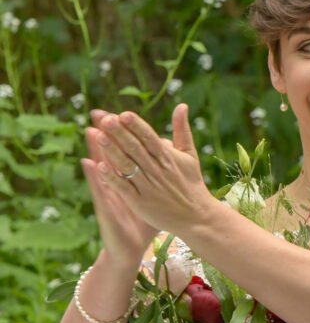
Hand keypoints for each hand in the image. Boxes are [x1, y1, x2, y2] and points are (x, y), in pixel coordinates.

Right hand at [82, 109, 156, 266]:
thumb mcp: (155, 198)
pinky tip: (88, 162)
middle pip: (112, 154)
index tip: (122, 113)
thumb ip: (163, 176)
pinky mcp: (105, 208)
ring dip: (97, 149)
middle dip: (108, 134)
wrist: (131, 248)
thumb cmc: (144, 223)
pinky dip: (95, 177)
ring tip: (91, 130)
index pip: (127, 152)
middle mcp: (118, 183)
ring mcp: (110, 194)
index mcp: (131, 179)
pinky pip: (100, 190)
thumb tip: (172, 157)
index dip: (124, 135)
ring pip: (103, 168)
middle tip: (101, 113)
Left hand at [94, 103, 213, 236]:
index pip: (149, 137)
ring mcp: (148, 187)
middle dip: (120, 133)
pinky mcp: (140, 203)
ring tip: (99, 136)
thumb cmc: (192, 183)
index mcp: (167, 157)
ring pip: (127, 166)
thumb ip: (182, 130)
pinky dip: (112, 178)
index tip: (124, 114)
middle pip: (135, 148)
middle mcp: (157, 170)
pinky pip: (124, 188)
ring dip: (112, 151)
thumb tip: (181, 105)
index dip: (136, 126)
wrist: (197, 217)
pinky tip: (99, 167)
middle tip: (105, 120)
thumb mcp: (189, 155)